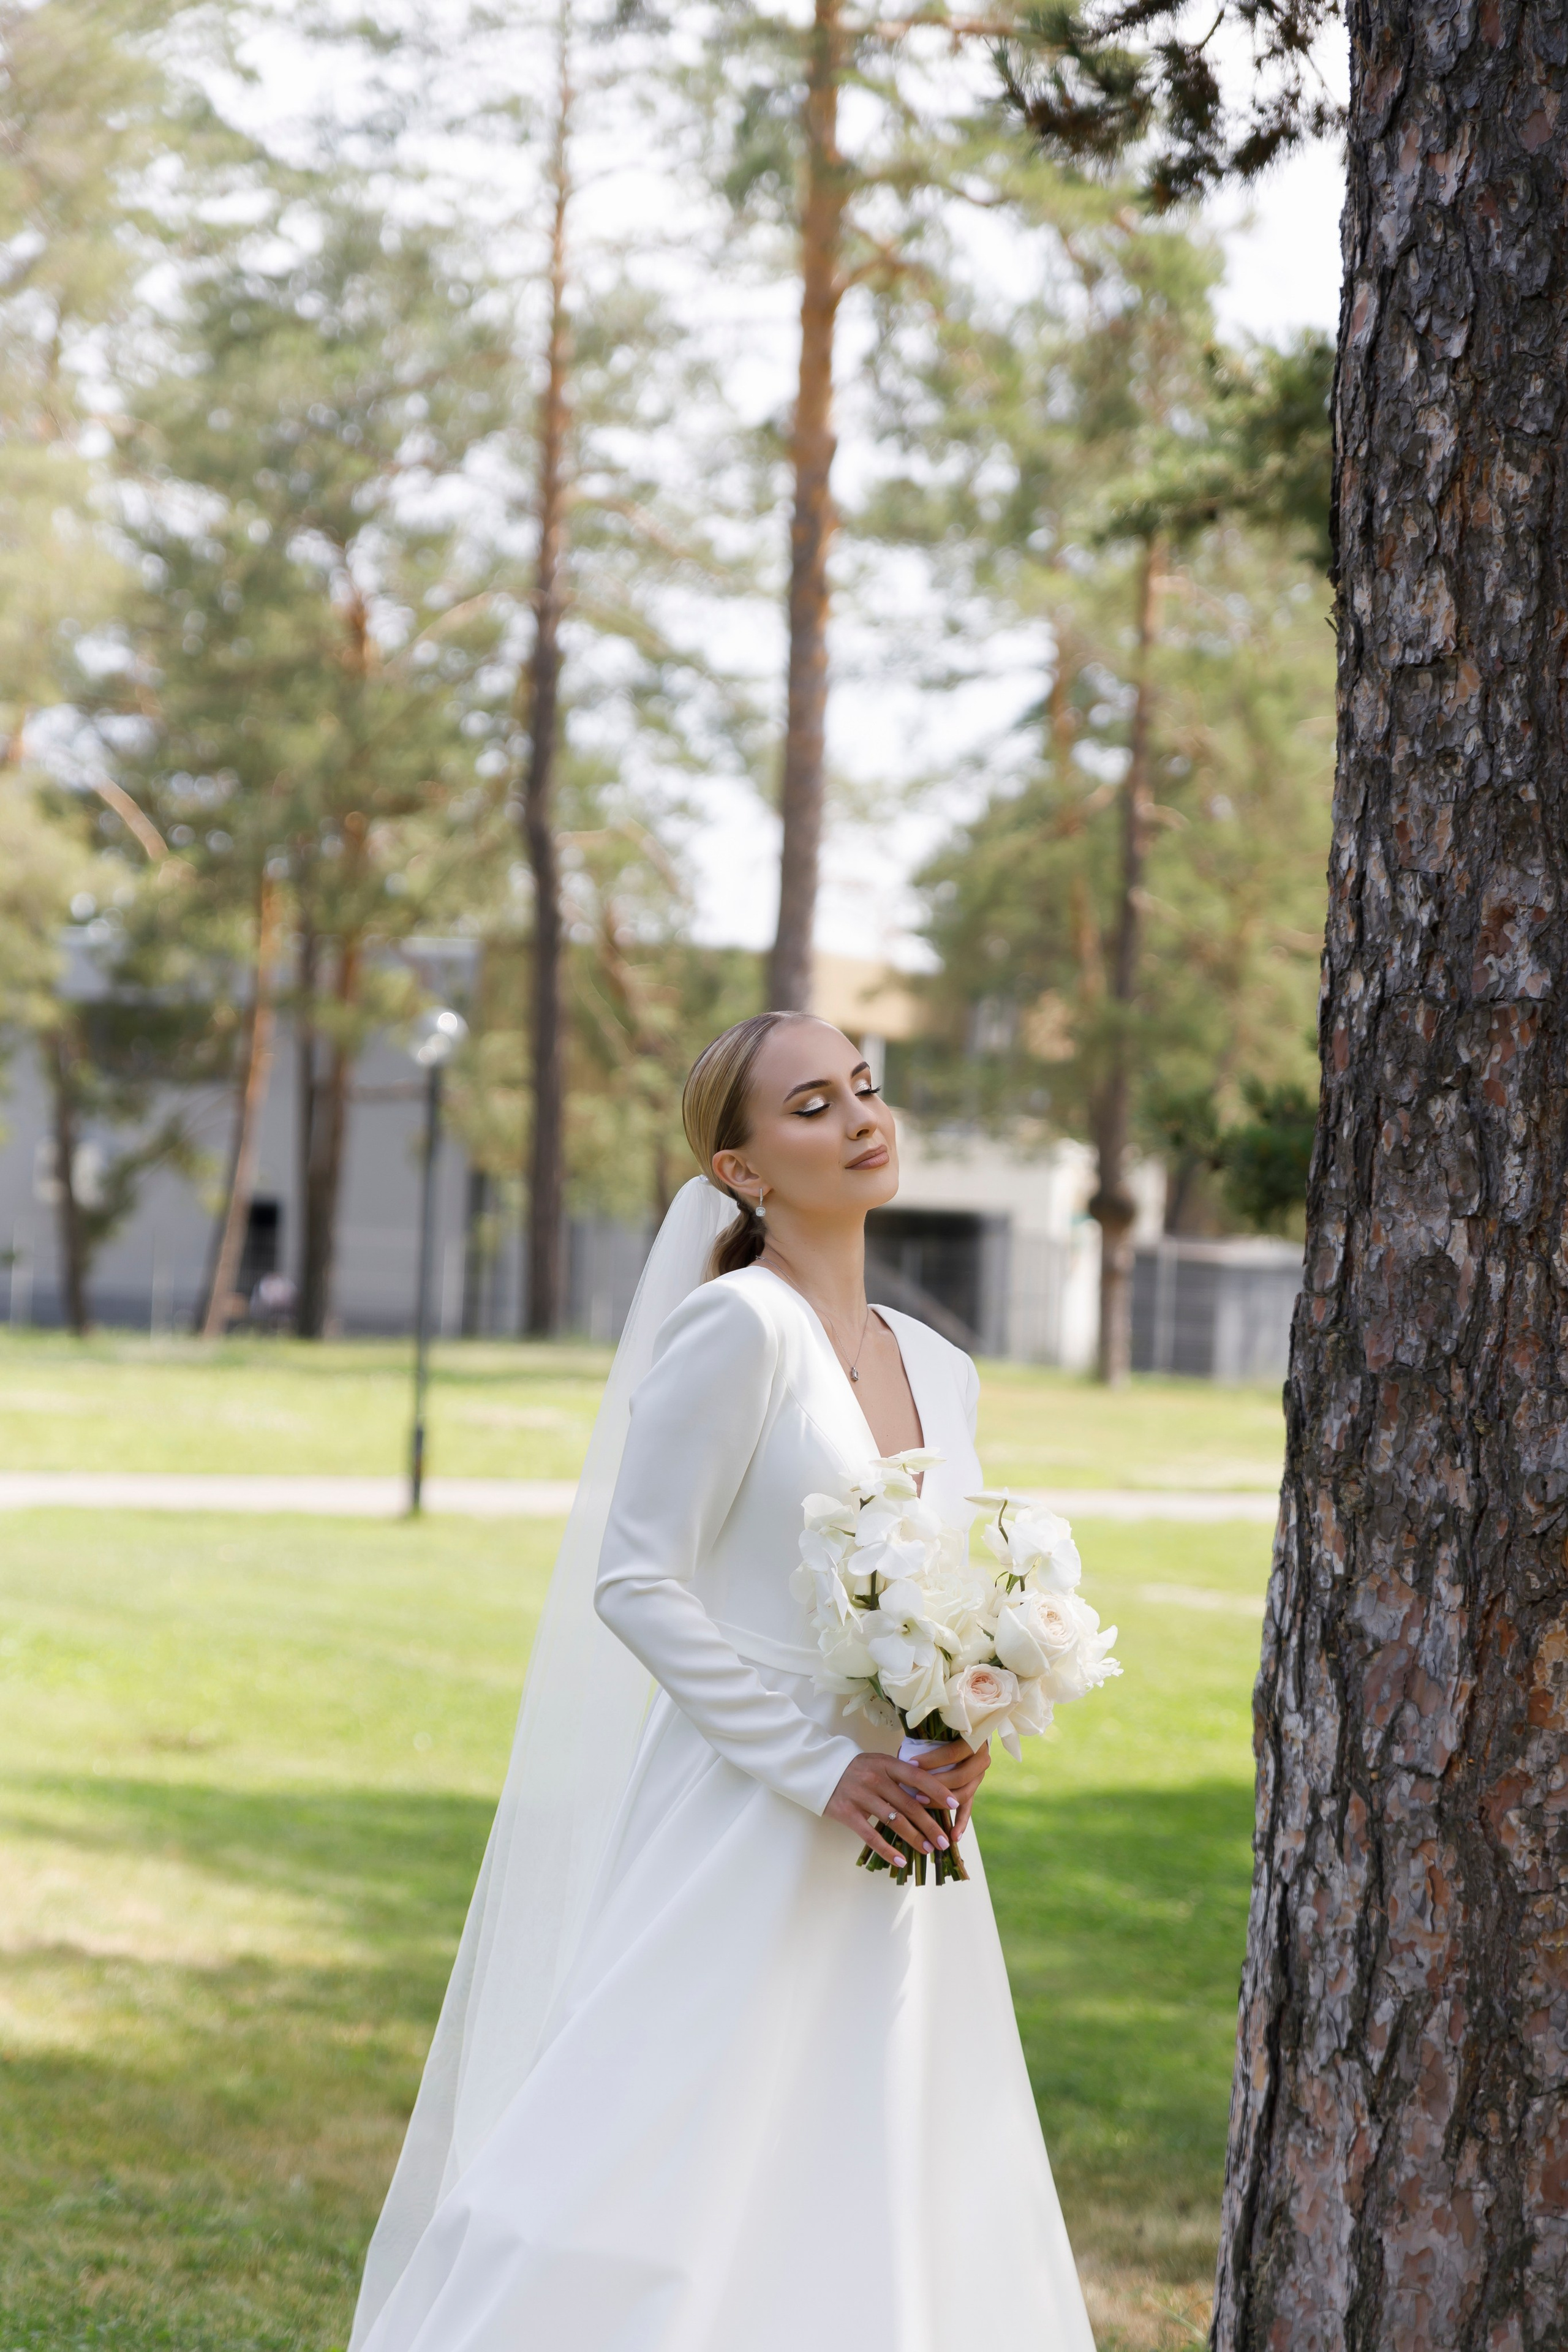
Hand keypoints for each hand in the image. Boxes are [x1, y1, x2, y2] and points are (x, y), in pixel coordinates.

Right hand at [825, 1750, 959, 1867]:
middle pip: (909, 1805)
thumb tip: (928, 1795)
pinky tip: (900, 1859)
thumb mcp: (879, 1763)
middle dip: (930, 1825)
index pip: (918, 1777)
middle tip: (944, 1840)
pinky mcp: (847, 1813)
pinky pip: (870, 1835)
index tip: (954, 1805)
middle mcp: (875, 1779)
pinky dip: (887, 1850)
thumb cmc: (858, 1769)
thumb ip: (900, 1775)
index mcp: (886, 1764)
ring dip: (914, 1838)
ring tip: (928, 1849)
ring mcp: (860, 1796)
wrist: (821, 1770)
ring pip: (894, 1821)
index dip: (937, 1791)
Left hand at [910, 1737, 990, 1839]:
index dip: (931, 1760)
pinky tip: (953, 1836)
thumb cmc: (939, 1733)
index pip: (952, 1753)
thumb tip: (902, 1759)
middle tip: (914, 1792)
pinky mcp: (973, 1790)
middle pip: (959, 1776)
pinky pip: (968, 1808)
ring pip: (963, 1794)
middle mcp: (981, 1759)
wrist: (960, 1736)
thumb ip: (925, 1743)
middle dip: (935, 1786)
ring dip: (942, 1803)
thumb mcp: (935, 1734)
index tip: (910, 1765)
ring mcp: (979, 1777)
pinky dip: (961, 1823)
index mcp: (973, 1740)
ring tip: (922, 1807)